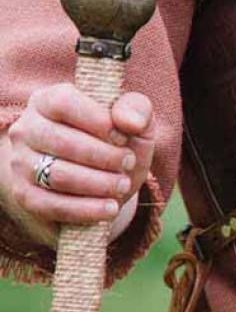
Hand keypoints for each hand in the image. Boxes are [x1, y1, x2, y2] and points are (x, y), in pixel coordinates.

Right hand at [2, 84, 153, 244]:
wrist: (101, 182)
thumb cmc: (116, 144)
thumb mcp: (134, 122)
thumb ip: (137, 109)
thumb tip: (130, 121)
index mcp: (48, 101)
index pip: (63, 103)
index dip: (96, 120)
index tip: (122, 137)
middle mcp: (27, 129)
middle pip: (61, 141)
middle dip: (104, 156)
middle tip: (128, 164)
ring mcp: (22, 164)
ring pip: (58, 175)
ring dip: (99, 183)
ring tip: (123, 185)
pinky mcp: (26, 196)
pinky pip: (54, 205)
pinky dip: (87, 209)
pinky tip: (110, 208)